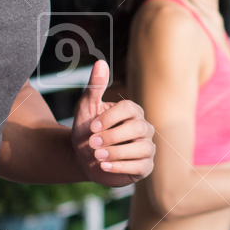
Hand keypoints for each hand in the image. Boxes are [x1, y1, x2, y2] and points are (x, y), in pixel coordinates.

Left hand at [73, 59, 155, 184]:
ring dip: (117, 153)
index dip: (110, 118)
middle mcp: (144, 128)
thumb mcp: (86, 108)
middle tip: (91, 143)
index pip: (129, 109)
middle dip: (113, 136)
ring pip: (142, 149)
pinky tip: (103, 167)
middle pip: (138, 129)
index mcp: (132, 111)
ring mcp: (147, 148)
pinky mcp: (145, 167)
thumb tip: (100, 63)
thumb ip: (94, 87)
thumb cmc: (87, 130)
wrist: (83, 158)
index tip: (91, 127)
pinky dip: (121, 167)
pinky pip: (141, 166)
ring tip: (97, 156)